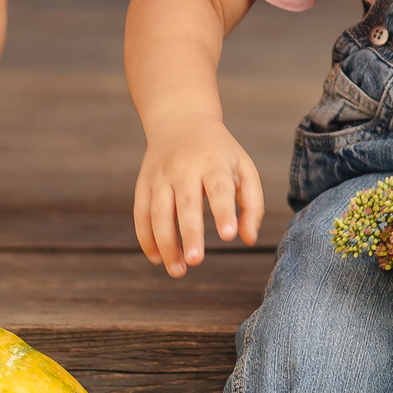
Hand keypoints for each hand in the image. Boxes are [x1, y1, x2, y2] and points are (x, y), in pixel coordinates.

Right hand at [135, 113, 265, 276]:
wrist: (181, 120)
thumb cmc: (220, 153)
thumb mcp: (244, 168)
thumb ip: (251, 204)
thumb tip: (247, 239)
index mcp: (214, 162)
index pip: (218, 189)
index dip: (223, 212)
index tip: (228, 235)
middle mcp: (184, 168)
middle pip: (185, 204)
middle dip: (189, 233)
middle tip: (195, 261)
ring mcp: (160, 176)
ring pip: (158, 213)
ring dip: (165, 244)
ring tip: (178, 271)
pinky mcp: (144, 183)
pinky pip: (141, 214)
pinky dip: (146, 238)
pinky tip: (157, 258)